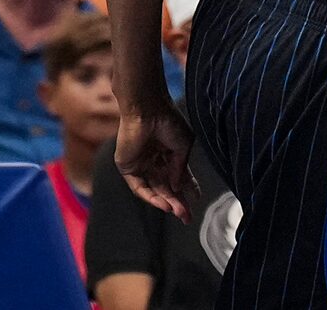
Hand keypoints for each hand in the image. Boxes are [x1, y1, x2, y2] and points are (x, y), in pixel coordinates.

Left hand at [116, 99, 197, 221]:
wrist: (147, 110)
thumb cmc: (168, 121)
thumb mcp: (184, 144)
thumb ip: (180, 167)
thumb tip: (178, 187)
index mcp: (169, 151)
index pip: (179, 175)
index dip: (188, 188)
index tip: (197, 199)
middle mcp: (155, 160)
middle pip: (167, 186)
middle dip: (178, 201)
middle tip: (187, 217)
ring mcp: (142, 164)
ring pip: (155, 189)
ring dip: (167, 202)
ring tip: (179, 212)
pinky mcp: (129, 167)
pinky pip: (139, 187)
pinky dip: (151, 197)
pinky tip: (164, 204)